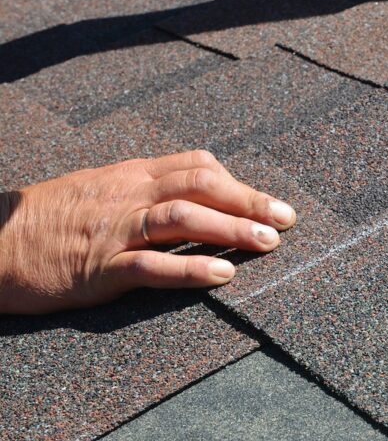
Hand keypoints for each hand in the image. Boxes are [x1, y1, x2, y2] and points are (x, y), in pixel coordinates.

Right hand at [0, 150, 295, 314]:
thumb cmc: (47, 221)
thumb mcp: (99, 191)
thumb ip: (144, 190)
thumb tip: (195, 197)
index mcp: (130, 176)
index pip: (196, 165)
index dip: (239, 183)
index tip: (270, 203)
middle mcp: (128, 196)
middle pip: (200, 186)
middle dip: (249, 202)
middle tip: (286, 221)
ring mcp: (114, 231)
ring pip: (183, 219)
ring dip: (232, 230)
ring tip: (268, 244)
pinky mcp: (99, 268)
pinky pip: (151, 265)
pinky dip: (191, 268)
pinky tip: (223, 275)